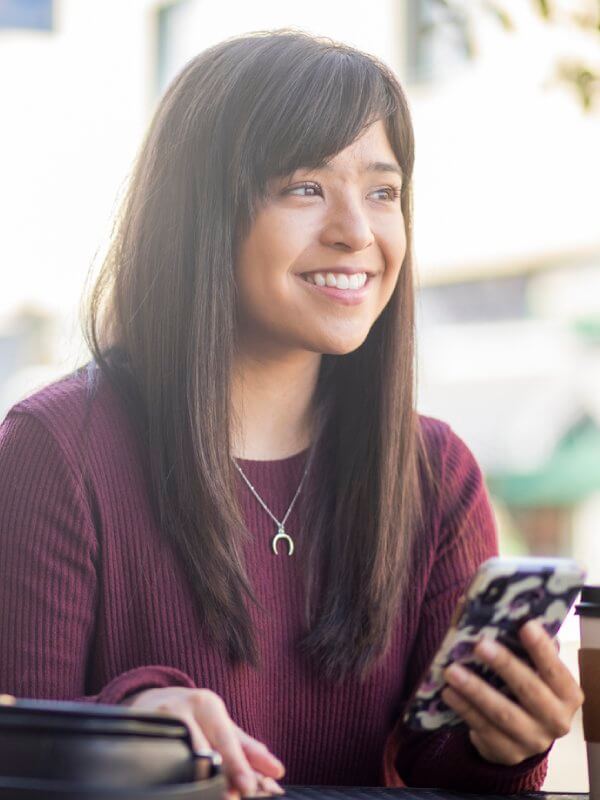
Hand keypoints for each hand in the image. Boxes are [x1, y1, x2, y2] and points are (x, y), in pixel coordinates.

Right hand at [122, 687, 284, 797]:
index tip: (249, 787)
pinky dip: (168, 775)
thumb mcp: (221, 724)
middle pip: (202, 750)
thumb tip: (277, 770)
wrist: (150, 698)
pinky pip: (153, 757)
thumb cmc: (195, 715)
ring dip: (194, 779)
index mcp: (207, 704)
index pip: (225, 739)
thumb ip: (248, 748)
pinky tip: (177, 786)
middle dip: (218, 777)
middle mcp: (181, 708)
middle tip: (231, 797)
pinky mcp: (136, 733)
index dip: (238, 765)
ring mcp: (156, 721)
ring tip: (206, 794)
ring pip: (178, 756)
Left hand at [440, 619, 583, 765]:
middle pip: (530, 691)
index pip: (556, 670)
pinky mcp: (508, 753)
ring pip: (503, 714)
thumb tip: (486, 608)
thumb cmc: (524, 689)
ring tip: (452, 670)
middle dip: (505, 666)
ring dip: (476, 690)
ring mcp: (533, 740)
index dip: (542, 649)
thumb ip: (521, 645)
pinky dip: (465, 709)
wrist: (519, 737)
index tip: (525, 625)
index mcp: (567, 694)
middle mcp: (557, 720)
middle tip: (480, 645)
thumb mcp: (531, 670)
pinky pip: (483, 729)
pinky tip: (449, 692)